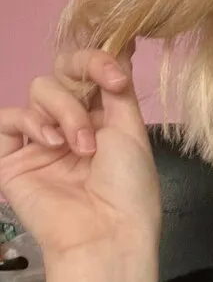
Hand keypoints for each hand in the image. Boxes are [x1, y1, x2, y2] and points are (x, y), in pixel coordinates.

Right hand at [0, 45, 160, 263]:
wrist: (107, 233)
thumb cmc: (129, 188)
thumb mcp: (132, 132)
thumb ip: (118, 90)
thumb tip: (121, 48)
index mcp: (103, 121)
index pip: (88, 73)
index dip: (96, 61)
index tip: (115, 74)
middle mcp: (71, 127)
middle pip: (61, 75)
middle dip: (79, 88)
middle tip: (95, 117)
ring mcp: (40, 142)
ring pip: (38, 91)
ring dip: (63, 112)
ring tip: (78, 148)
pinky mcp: (11, 160)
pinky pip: (7, 119)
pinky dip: (30, 122)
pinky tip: (51, 144)